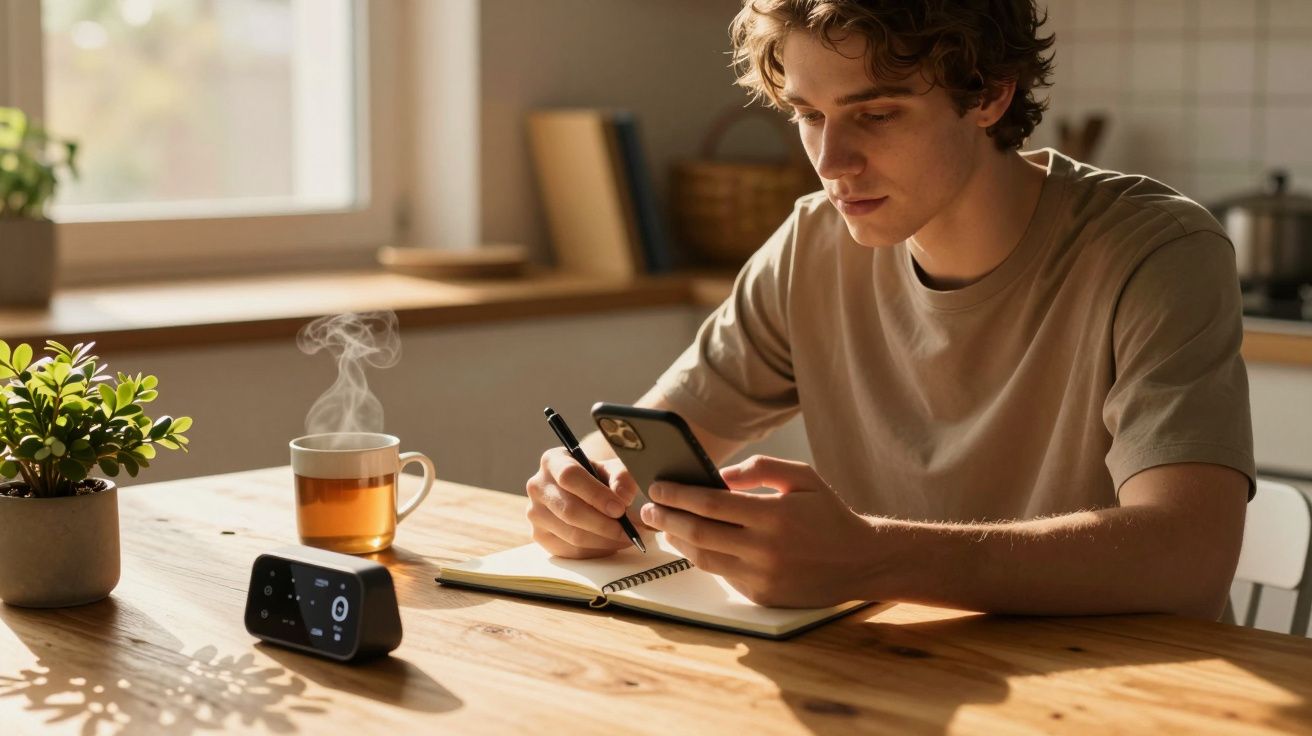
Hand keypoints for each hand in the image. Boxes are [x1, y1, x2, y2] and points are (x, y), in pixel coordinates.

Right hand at [525, 447, 641, 558]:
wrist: (582, 492)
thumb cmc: (597, 478)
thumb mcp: (612, 468)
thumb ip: (621, 476)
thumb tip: (624, 496)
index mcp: (552, 461)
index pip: (569, 476)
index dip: (596, 494)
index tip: (620, 508)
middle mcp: (537, 486)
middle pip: (570, 511)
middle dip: (604, 524)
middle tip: (629, 530)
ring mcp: (535, 513)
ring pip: (572, 535)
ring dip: (604, 540)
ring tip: (626, 537)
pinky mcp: (539, 536)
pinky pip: (570, 550)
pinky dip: (596, 550)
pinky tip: (611, 543)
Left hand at [639, 455, 876, 607]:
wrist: (859, 562)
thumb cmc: (827, 514)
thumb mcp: (802, 477)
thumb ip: (760, 469)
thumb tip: (717, 475)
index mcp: (774, 515)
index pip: (710, 503)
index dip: (678, 495)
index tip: (657, 486)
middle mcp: (765, 549)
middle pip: (698, 533)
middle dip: (666, 519)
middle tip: (649, 508)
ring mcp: (762, 576)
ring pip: (703, 559)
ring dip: (678, 541)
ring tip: (664, 525)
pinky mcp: (761, 595)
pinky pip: (721, 575)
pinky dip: (703, 557)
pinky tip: (694, 543)